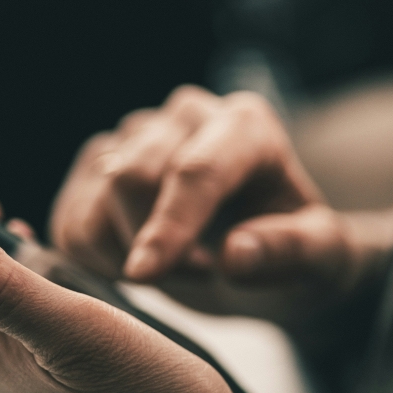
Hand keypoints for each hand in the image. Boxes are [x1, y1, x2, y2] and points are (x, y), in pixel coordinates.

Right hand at [49, 86, 392, 336]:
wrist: (258, 251)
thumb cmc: (293, 251)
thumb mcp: (322, 260)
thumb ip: (291, 252)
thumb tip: (236, 253)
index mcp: (245, 126)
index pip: (194, 171)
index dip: (167, 226)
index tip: (144, 276)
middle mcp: (185, 116)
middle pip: (130, 178)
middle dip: (149, 244)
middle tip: (195, 274)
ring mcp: (135, 135)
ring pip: (93, 199)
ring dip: (122, 254)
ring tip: (173, 267)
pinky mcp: (97, 163)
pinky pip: (69, 220)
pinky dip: (93, 257)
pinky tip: (135, 260)